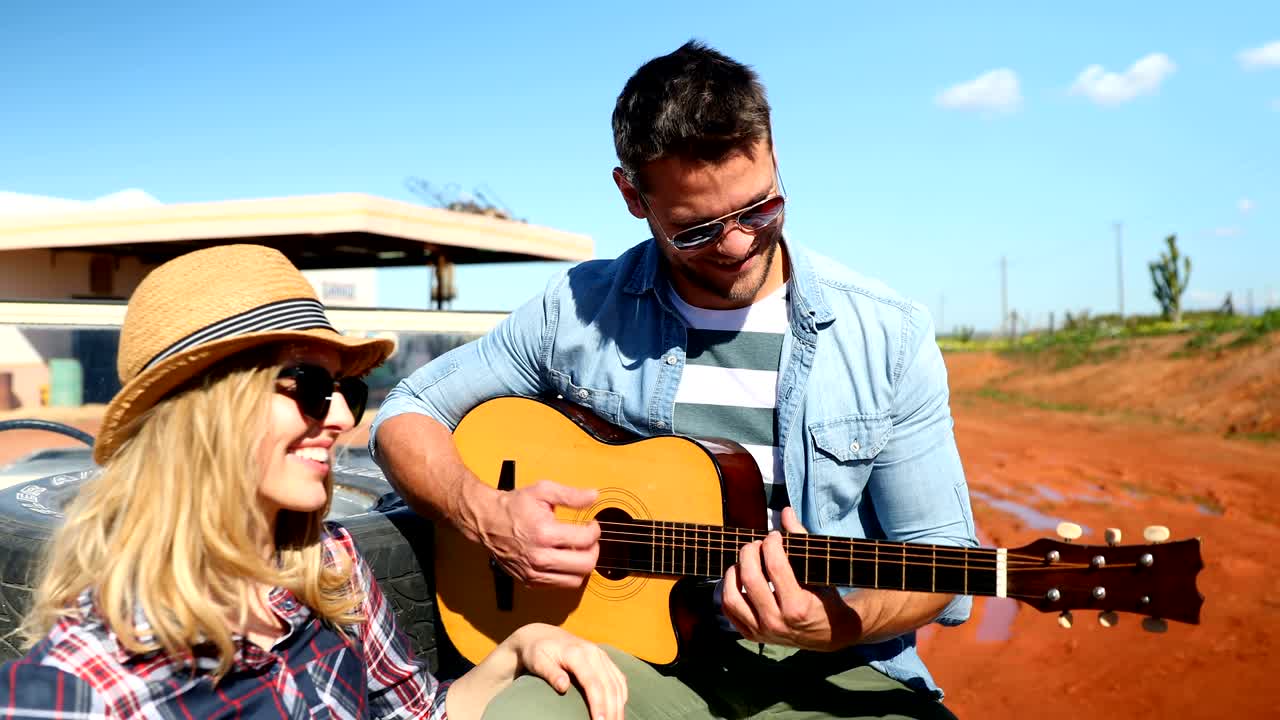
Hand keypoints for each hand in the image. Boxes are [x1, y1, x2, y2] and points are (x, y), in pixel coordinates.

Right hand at [480, 480, 600, 586]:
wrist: (487, 521)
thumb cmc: (514, 506)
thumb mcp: (543, 491)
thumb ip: (570, 495)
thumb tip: (593, 496)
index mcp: (544, 533)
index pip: (585, 540)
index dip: (595, 530)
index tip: (592, 525)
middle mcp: (539, 557)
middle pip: (585, 564)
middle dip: (594, 550)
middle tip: (589, 540)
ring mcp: (534, 572)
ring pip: (575, 580)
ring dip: (583, 565)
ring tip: (578, 550)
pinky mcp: (530, 581)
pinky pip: (560, 585)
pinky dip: (568, 574)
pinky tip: (564, 558)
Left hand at [509, 623, 627, 719]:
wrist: (542, 635)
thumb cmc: (537, 652)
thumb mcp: (538, 661)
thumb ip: (550, 673)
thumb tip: (563, 686)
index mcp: (577, 653)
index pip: (593, 683)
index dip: (598, 704)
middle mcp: (593, 653)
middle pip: (609, 685)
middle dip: (612, 709)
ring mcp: (601, 654)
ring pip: (617, 682)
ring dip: (619, 705)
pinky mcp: (604, 658)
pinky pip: (619, 677)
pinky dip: (621, 694)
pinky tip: (620, 708)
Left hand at [721, 507, 862, 650]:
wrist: (828, 634)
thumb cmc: (825, 597)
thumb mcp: (818, 570)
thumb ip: (801, 539)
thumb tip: (785, 511)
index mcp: (797, 606)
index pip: (775, 566)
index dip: (772, 543)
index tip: (774, 536)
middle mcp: (776, 622)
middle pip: (750, 578)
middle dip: (750, 552)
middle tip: (757, 544)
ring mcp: (761, 631)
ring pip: (732, 597)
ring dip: (734, 572)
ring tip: (744, 561)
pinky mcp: (751, 635)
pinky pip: (728, 610)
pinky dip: (728, 590)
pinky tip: (738, 578)